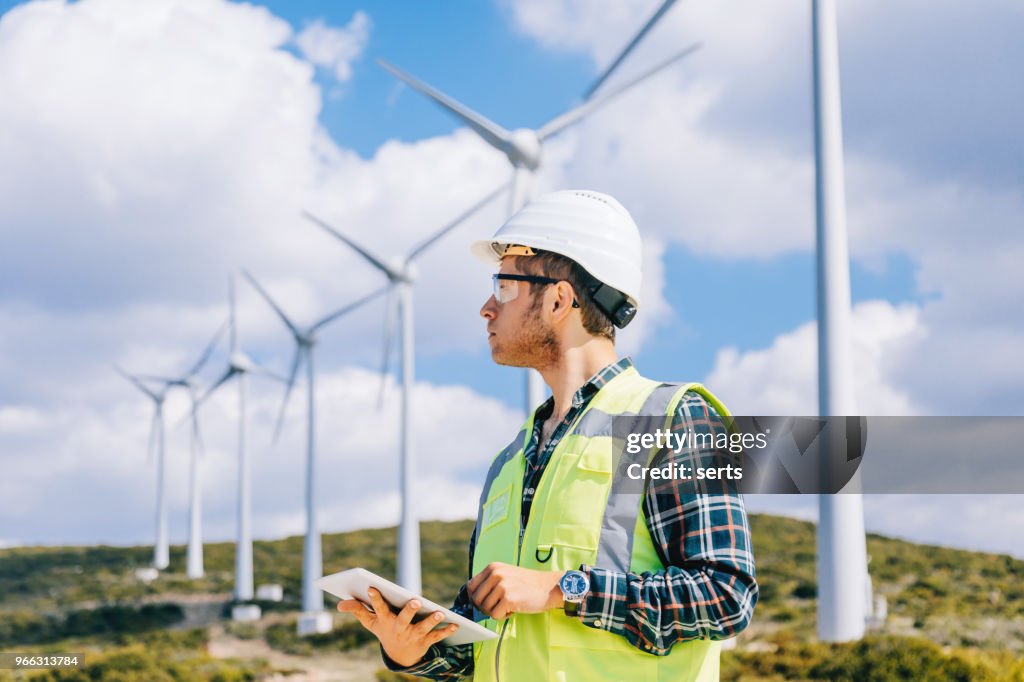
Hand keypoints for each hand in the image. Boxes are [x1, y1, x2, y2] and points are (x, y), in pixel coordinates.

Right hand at [337, 587, 457, 666]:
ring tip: (439, 612)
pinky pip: (437, 636)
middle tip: (416, 600)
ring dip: (431, 620)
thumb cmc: (385, 630)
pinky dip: (447, 630)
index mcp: (385, 621)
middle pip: (403, 618)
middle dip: (409, 610)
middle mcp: (399, 628)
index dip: (375, 598)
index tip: (372, 586)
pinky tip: (456, 624)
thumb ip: (358, 611)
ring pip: (423, 627)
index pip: (378, 608)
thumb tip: (340, 603)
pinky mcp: (426, 641)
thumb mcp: (371, 623)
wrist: (400, 655)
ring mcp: (413, 635)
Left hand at [468, 562, 562, 619]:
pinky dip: (504, 616)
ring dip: (496, 611)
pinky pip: (495, 615)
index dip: (475, 599)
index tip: (485, 603)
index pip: (471, 587)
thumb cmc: (527, 584)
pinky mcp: (508, 598)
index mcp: (493, 567)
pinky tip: (514, 609)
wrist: (549, 586)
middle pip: (476, 599)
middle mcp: (495, 574)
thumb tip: (473, 599)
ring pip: (485, 609)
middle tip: (499, 606)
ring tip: (509, 605)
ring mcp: (502, 585)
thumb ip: (490, 583)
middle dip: (485, 608)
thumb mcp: (506, 575)